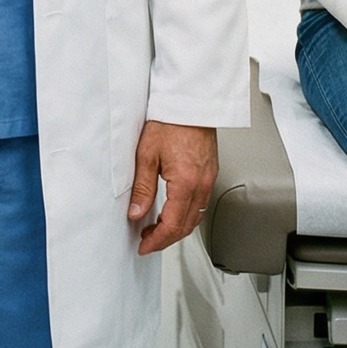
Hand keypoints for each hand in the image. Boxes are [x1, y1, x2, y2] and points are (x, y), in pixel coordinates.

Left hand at [129, 122, 217, 254]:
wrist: (190, 101)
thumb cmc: (170, 121)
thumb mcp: (146, 154)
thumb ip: (142, 187)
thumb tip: (136, 213)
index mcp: (185, 183)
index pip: (173, 226)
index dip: (157, 241)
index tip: (144, 246)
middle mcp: (201, 184)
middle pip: (186, 226)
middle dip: (166, 239)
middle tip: (147, 240)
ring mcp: (208, 179)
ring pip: (195, 217)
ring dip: (177, 228)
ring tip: (157, 228)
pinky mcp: (210, 173)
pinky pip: (201, 204)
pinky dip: (187, 214)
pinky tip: (174, 210)